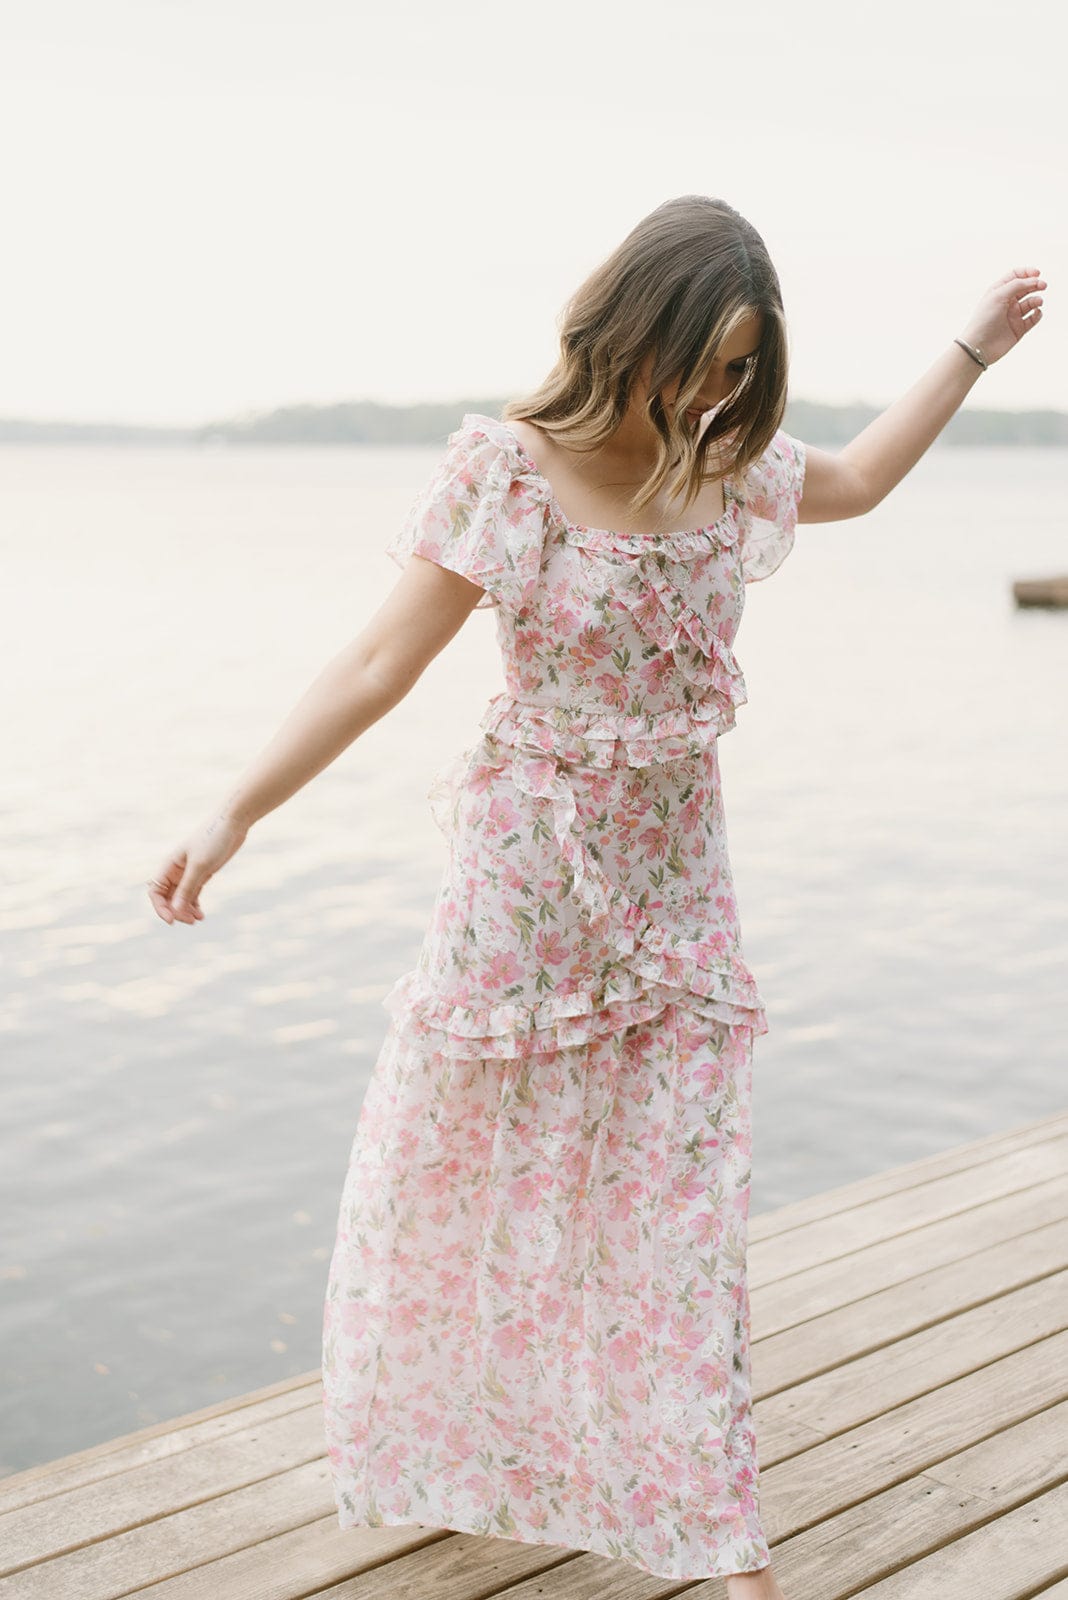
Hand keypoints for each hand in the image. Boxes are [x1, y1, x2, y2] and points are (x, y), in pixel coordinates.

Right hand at [147, 809, 248, 924]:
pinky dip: (195, 905)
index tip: (171, 920)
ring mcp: (189, 873)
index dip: (160, 907)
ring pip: (181, 898)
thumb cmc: (213, 840)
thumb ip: (187, 888)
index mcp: (169, 865)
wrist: (233, 824)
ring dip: (186, 910)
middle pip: (167, 897)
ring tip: (197, 919)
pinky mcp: (203, 873)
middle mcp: (176, 870)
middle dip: (175, 911)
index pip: (155, 892)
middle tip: (190, 921)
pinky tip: (201, 915)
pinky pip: (193, 894)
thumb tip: (174, 910)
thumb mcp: (200, 866)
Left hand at [959, 266, 1045, 364]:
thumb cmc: (983, 320)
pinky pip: (1033, 318)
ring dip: (1037, 300)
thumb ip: (1017, 285)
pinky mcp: (1018, 329)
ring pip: (1031, 303)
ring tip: (1038, 302)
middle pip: (1025, 288)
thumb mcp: (998, 296)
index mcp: (999, 291)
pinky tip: (1036, 313)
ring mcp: (1013, 315)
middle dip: (1036, 284)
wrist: (979, 346)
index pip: (1016, 276)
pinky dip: (1037, 314)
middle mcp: (1006, 302)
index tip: (1037, 273)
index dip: (1027, 273)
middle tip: (1043, 285)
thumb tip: (1034, 279)